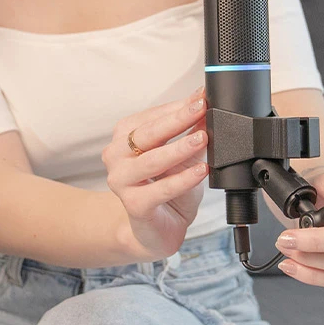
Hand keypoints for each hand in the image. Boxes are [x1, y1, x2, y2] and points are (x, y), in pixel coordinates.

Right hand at [104, 85, 210, 260]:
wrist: (157, 229)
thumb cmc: (166, 187)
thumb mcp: (182, 155)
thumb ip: (192, 131)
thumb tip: (207, 104)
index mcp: (124, 137)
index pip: (153, 115)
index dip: (179, 106)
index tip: (202, 96)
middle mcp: (116, 156)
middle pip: (148, 134)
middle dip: (178, 119)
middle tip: (201, 108)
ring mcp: (121, 181)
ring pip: (151, 161)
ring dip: (179, 148)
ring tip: (203, 138)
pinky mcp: (134, 205)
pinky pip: (160, 189)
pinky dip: (182, 179)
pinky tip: (200, 170)